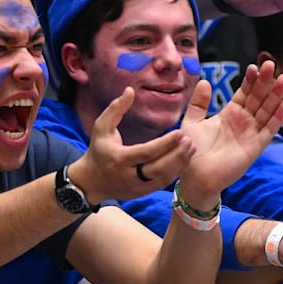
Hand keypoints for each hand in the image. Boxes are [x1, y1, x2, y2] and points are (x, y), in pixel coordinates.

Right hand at [68, 87, 194, 203]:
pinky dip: (175, 172)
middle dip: (176, 155)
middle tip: (191, 141)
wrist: (91, 182)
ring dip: (180, 164)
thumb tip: (130, 90)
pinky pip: (162, 184)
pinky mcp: (142, 193)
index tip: (180, 132)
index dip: (164, 144)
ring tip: (192, 148)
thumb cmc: (98, 150)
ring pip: (163, 178)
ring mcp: (136, 187)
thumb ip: (116, 108)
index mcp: (118, 159)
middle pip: (157, 168)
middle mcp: (128, 176)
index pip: (146, 153)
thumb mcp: (101, 127)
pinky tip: (185, 159)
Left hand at [179, 62, 282, 203]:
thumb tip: (205, 81)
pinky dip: (278, 117)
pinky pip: (269, 130)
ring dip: (276, 95)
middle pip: (258, 98)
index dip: (250, 80)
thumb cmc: (192, 151)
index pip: (244, 93)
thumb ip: (198, 103)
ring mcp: (251, 133)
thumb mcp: (192, 122)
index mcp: (230, 114)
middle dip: (265, 82)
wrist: (194, 177)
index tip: (254, 66)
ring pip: (267, 111)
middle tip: (271, 65)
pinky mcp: (255, 147)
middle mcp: (243, 122)